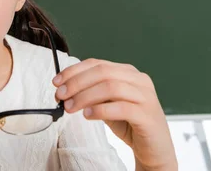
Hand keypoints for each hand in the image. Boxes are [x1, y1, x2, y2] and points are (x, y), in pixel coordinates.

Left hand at [53, 59, 177, 170]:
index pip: (97, 64)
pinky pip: (122, 108)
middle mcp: (139, 80)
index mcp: (128, 72)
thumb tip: (64, 89)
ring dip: (86, 96)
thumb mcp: (107, 103)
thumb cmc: (129, 123)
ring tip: (71, 107)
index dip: (74, 71)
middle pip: (103, 73)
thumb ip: (91, 92)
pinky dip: (101, 110)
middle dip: (77, 83)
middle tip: (61, 95)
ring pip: (111, 87)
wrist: (154, 148)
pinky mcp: (148, 115)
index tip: (57, 82)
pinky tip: (88, 115)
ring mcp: (146, 96)